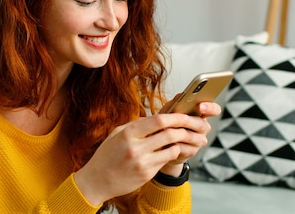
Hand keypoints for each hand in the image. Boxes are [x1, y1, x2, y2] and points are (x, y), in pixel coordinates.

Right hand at [73, 101, 219, 205]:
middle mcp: (135, 147)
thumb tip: (158, 116)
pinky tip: (181, 149)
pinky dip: (175, 152)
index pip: (157, 120)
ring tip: (196, 138)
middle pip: (168, 132)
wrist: (97, 180)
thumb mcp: (118, 134)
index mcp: (128, 133)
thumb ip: (138, 125)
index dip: (175, 115)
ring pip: (172, 147)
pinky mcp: (146, 173)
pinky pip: (167, 159)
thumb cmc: (107, 155)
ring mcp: (142, 161)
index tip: (185, 113)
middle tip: (198, 125)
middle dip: (186, 127)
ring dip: (186, 141)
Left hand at [158, 101, 220, 175]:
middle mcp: (204, 127)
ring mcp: (199, 141)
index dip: (210, 108)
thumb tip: (181, 95)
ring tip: (167, 128)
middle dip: (189, 121)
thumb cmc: (167, 122)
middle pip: (202, 124)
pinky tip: (166, 141)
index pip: (214, 109)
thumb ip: (176, 102)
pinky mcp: (191, 152)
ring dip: (179, 132)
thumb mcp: (170, 110)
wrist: (162, 143)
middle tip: (180, 118)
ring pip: (192, 137)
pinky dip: (174, 144)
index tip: (200, 106)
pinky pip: (184, 148)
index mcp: (202, 114)